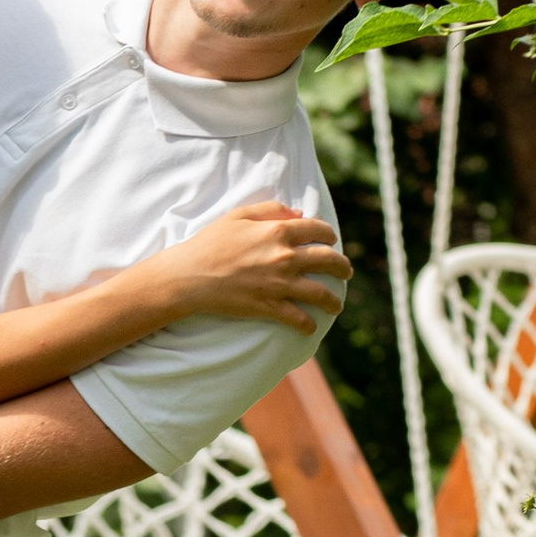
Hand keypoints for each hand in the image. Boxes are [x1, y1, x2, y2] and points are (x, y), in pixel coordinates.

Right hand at [159, 197, 350, 328]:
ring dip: (333, 300)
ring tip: (337, 305)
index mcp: (278, 231)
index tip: (331, 240)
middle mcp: (284, 257)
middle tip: (346, 271)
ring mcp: (278, 284)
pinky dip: (308, 324)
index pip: (319, 230)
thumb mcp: (238, 215)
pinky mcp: (269, 307)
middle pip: (328, 261)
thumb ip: (271, 209)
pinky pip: (299, 318)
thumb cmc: (210, 243)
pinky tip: (310, 327)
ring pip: (320, 293)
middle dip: (342, 267)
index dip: (329, 234)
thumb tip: (298, 213)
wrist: (189, 276)